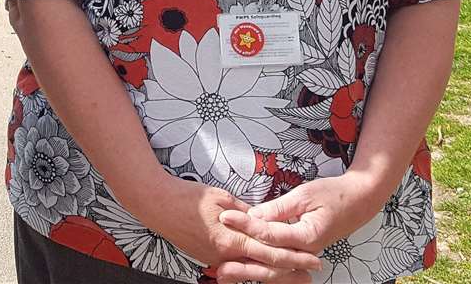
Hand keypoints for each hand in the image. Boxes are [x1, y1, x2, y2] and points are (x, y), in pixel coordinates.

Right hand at [127, 173, 322, 283]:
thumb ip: (246, 212)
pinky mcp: (208, 257)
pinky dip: (253, 268)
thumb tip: (261, 219)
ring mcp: (215, 259)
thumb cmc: (187, 197)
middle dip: (290, 271)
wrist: (157, 205)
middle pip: (264, 268)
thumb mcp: (223, 198)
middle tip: (311, 273)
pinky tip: (263, 268)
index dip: (294, 256)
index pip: (271, 251)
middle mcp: (225, 254)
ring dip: (273, 273)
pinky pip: (236, 266)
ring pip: (251, 270)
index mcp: (232, 239)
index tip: (313, 258)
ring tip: (293, 274)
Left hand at [221, 172, 388, 256]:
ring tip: (224, 272)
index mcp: (307, 236)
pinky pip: (279, 263)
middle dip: (242, 262)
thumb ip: (278, 208)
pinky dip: (260, 266)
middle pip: (269, 261)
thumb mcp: (305, 195)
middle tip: (218, 264)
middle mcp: (305, 251)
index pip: (270, 234)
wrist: (359, 201)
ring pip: (273, 268)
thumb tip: (253, 215)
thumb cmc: (334, 195)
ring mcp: (303, 254)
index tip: (225, 217)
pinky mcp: (300, 252)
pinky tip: (244, 267)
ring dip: (249, 271)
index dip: (245, 225)